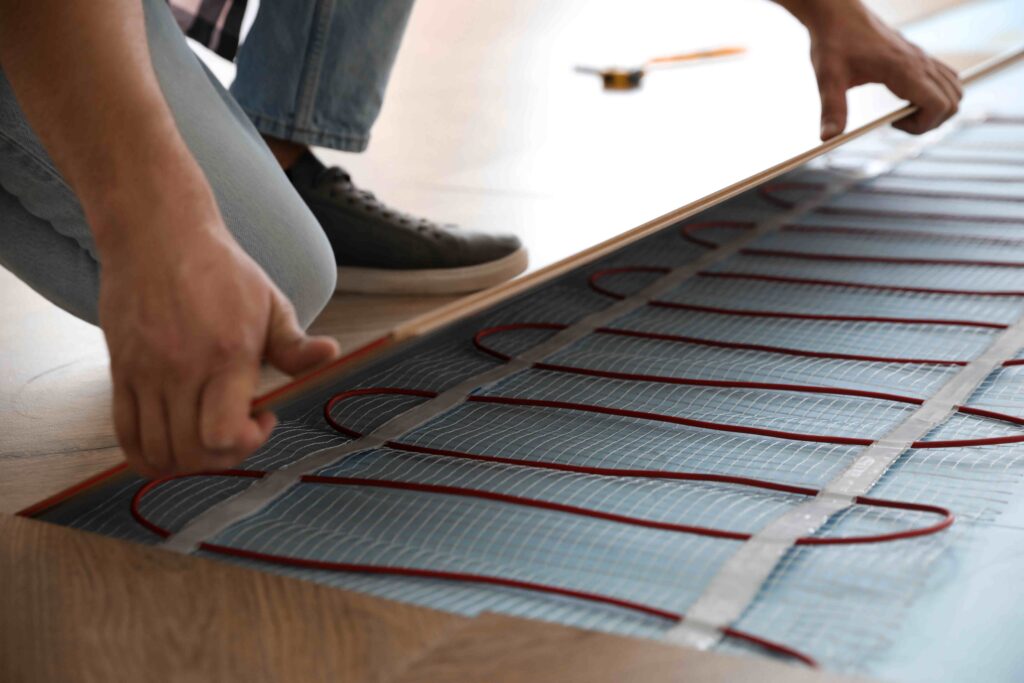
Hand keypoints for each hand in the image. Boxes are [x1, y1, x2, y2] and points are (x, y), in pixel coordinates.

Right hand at [96, 177, 338, 478]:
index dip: (247, 443)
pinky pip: (125, 435)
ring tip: (206, 435)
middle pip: (193, 452)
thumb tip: (331, 354)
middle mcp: (181, 369)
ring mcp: (145, 373)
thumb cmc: (221, 270)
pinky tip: (172, 442)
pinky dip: (147, 455)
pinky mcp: (120, 372)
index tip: (263, 416)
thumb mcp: (270, 303)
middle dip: (223, 457)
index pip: (223, 434)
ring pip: (157, 451)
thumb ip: (296, 345)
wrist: (157, 235)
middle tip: (237, 430)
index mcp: (227, 355)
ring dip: (186, 462)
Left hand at [796, 1, 961, 138]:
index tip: (892, 123)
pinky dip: (936, 94)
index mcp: (903, 69)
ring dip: (936, 109)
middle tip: (898, 122)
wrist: (839, 13)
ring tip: (903, 111)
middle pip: (953, 101)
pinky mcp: (919, 56)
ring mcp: (922, 58)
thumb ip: (831, 109)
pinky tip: (906, 97)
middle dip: (930, 122)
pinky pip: (946, 78)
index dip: (922, 125)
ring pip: (954, 89)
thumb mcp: (828, 78)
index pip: (939, 105)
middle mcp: (920, 62)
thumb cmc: (833, 42)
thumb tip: (827, 138)